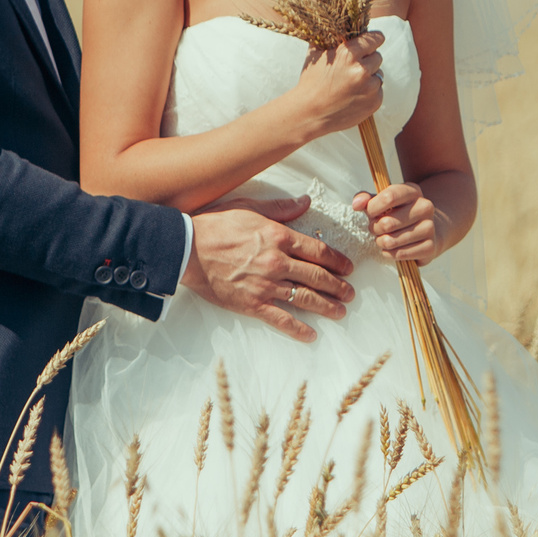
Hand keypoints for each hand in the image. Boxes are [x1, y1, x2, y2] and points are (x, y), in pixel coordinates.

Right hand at [182, 196, 357, 342]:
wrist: (187, 249)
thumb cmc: (216, 225)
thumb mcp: (250, 207)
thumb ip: (281, 208)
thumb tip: (305, 201)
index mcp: (279, 237)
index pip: (319, 251)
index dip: (338, 261)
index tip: (348, 268)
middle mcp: (277, 262)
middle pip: (318, 277)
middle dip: (338, 286)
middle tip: (350, 293)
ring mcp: (266, 285)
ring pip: (305, 298)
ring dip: (327, 306)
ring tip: (340, 312)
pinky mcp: (251, 304)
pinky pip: (281, 319)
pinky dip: (298, 328)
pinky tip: (311, 334)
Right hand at [286, 30, 385, 140]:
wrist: (308, 114)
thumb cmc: (310, 82)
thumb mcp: (316, 54)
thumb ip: (331, 38)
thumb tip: (339, 23)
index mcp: (348, 53)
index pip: (375, 38)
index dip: (374, 39)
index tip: (375, 40)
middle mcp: (362, 70)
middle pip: (378, 57)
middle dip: (368, 60)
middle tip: (353, 68)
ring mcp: (369, 88)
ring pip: (379, 74)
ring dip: (369, 77)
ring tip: (350, 84)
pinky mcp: (374, 102)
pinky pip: (378, 91)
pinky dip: (369, 93)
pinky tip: (353, 96)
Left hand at [354, 183, 440, 264]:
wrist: (427, 230)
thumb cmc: (397, 214)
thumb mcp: (383, 202)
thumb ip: (366, 199)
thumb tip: (356, 204)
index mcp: (413, 191)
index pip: (389, 197)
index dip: (373, 208)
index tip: (370, 213)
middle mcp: (425, 207)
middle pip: (387, 223)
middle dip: (375, 228)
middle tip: (376, 229)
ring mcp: (429, 227)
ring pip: (391, 241)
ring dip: (381, 242)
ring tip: (384, 238)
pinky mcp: (430, 247)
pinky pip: (399, 254)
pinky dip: (390, 253)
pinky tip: (393, 248)